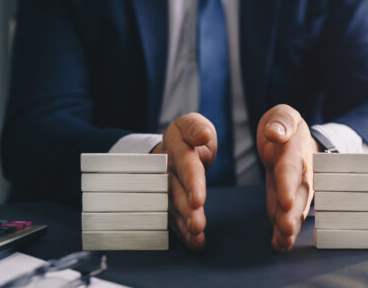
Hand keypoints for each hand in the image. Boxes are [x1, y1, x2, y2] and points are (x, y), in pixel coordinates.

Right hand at [152, 113, 216, 250]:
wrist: (172, 148)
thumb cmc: (188, 136)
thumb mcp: (192, 124)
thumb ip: (197, 128)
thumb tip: (202, 136)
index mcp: (176, 148)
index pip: (185, 165)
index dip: (192, 182)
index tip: (198, 200)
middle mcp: (167, 169)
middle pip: (177, 191)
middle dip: (186, 209)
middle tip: (197, 225)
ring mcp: (165, 188)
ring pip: (174, 208)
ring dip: (184, 224)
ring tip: (196, 235)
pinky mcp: (168, 202)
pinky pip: (174, 218)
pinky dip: (184, 233)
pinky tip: (196, 244)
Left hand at [256, 104, 319, 251]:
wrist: (293, 137)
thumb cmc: (284, 125)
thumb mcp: (283, 115)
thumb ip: (281, 122)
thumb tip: (275, 133)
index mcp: (296, 150)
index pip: (292, 168)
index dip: (289, 185)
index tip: (286, 202)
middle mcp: (301, 172)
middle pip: (299, 194)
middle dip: (293, 213)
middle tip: (286, 229)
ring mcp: (296, 187)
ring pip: (295, 209)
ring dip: (290, 226)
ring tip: (283, 243)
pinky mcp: (287, 198)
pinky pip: (285, 214)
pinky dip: (282, 229)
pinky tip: (278, 244)